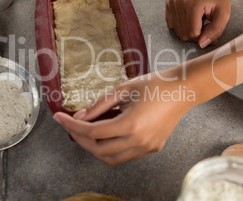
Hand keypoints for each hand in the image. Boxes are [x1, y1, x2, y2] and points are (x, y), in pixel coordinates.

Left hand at [53, 71, 193, 165]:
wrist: (183, 90)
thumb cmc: (154, 84)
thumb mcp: (122, 89)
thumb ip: (98, 104)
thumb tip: (79, 117)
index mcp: (130, 125)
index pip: (92, 132)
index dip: (72, 126)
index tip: (59, 118)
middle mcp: (138, 142)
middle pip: (98, 150)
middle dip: (80, 138)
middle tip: (71, 125)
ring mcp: (146, 148)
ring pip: (111, 159)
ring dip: (94, 148)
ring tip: (86, 131)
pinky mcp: (152, 149)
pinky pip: (124, 156)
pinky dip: (110, 148)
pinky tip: (106, 134)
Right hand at [165, 0, 230, 47]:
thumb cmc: (219, 0)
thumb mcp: (224, 15)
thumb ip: (215, 31)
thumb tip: (201, 45)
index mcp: (193, 2)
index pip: (193, 32)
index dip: (203, 35)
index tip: (209, 27)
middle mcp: (179, 0)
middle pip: (183, 33)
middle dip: (195, 34)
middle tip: (204, 24)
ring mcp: (172, 0)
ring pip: (177, 31)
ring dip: (188, 30)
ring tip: (197, 19)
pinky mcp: (168, 2)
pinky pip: (171, 25)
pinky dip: (181, 25)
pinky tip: (188, 16)